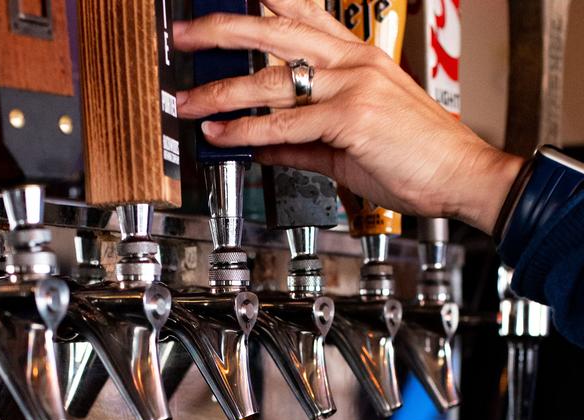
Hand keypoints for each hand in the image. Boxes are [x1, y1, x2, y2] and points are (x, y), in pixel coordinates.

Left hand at [174, 0, 522, 234]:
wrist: (459, 176)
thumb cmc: (415, 157)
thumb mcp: (347, 144)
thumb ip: (299, 143)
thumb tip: (260, 146)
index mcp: (358, 58)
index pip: (303, 14)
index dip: (265, 1)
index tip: (230, 3)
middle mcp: (354, 62)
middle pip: (277, 31)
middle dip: (224, 30)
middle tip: (186, 35)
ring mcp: (354, 86)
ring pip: (274, 79)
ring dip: (222, 92)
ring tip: (189, 102)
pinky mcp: (352, 118)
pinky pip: (286, 124)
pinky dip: (247, 131)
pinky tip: (221, 135)